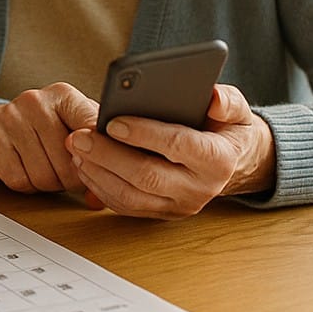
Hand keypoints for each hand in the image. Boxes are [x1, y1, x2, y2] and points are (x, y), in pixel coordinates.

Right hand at [0, 83, 96, 192]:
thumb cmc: (35, 134)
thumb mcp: (68, 132)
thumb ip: (95, 153)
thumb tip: (102, 197)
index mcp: (63, 96)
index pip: (94, 127)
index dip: (100, 156)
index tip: (98, 167)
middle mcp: (37, 101)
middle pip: (69, 160)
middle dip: (70, 179)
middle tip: (63, 176)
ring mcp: (11, 118)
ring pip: (44, 174)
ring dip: (47, 184)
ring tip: (41, 171)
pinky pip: (20, 179)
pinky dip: (25, 185)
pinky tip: (21, 171)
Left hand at [67, 84, 274, 219]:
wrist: (233, 164)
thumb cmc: (226, 130)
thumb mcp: (236, 110)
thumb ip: (227, 100)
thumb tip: (213, 98)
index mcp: (219, 160)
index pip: (178, 146)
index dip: (145, 134)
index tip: (114, 122)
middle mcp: (199, 189)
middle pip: (147, 176)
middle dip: (108, 155)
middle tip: (80, 136)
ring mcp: (179, 206)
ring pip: (131, 196)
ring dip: (98, 174)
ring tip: (76, 148)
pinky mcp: (161, 213)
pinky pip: (125, 206)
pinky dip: (100, 187)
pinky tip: (84, 164)